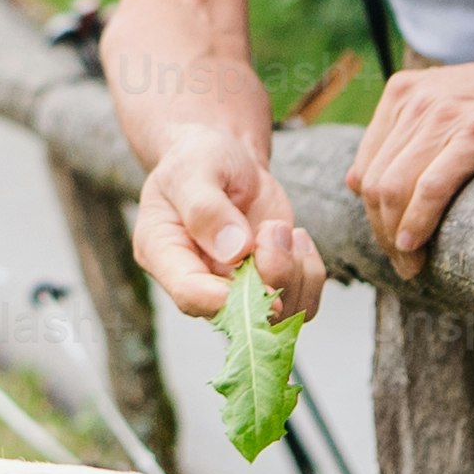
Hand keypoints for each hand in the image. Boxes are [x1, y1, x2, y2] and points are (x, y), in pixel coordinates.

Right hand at [134, 127, 321, 321]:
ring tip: (281, 229)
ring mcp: (236, 288)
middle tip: (274, 228)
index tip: (248, 261)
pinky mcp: (269, 284)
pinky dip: (310, 273)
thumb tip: (235, 251)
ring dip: (295, 272)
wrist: (226, 159)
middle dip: (270, 275)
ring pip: (278, 315)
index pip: (189, 294)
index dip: (222, 295)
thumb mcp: (194, 169)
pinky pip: (302, 303)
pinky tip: (297, 239)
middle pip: (239, 314)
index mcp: (164, 254)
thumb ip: (206, 208)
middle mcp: (200, 281)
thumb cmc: (200, 159)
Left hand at [348, 34, 473, 273]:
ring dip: (397, 237)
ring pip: (396, 188)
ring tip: (412, 265)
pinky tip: (417, 245)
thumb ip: (402, 139)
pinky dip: (419, 221)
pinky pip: (433, 187)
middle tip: (403, 264)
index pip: (365, 168)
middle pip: (376, 184)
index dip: (372, 215)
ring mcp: (449, 113)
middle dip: (382, 233)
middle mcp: (420, 100)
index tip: (392, 244)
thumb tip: (353, 183)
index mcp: (404, 93)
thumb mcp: (446, 108)